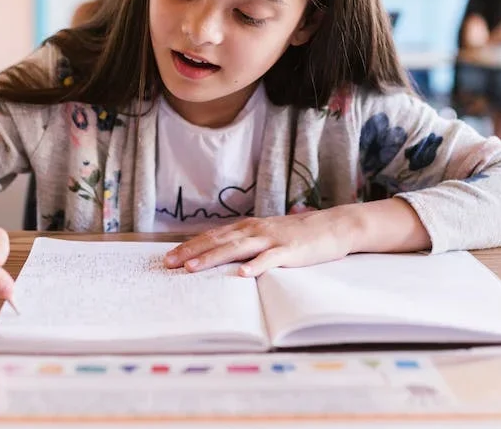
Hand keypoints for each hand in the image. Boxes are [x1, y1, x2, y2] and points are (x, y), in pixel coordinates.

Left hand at [163, 206, 363, 276]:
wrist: (332, 226)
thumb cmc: (298, 234)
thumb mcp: (267, 235)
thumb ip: (246, 242)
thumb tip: (220, 255)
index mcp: (248, 227)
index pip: (212, 236)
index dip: (190, 246)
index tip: (168, 258)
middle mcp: (255, 230)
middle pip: (218, 241)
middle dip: (191, 252)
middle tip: (168, 264)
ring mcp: (272, 240)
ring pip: (237, 248)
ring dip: (213, 258)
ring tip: (193, 268)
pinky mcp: (289, 251)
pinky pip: (270, 259)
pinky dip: (256, 266)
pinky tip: (242, 274)